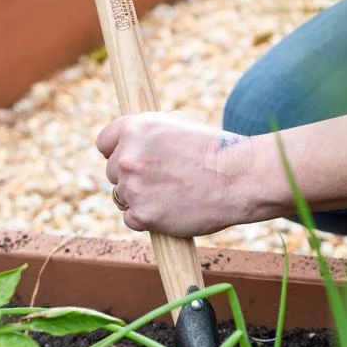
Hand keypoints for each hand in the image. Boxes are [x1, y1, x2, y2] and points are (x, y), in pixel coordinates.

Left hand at [96, 109, 346, 237]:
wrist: (241, 178)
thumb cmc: (218, 152)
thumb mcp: (179, 127)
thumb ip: (149, 136)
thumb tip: (129, 147)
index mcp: (136, 128)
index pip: (104, 142)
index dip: (117, 152)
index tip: (130, 161)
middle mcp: (128, 156)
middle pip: (113, 172)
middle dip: (133, 178)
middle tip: (163, 182)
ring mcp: (133, 187)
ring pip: (121, 197)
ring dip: (140, 199)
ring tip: (171, 196)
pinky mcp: (143, 215)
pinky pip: (131, 220)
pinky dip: (148, 220)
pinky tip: (172, 211)